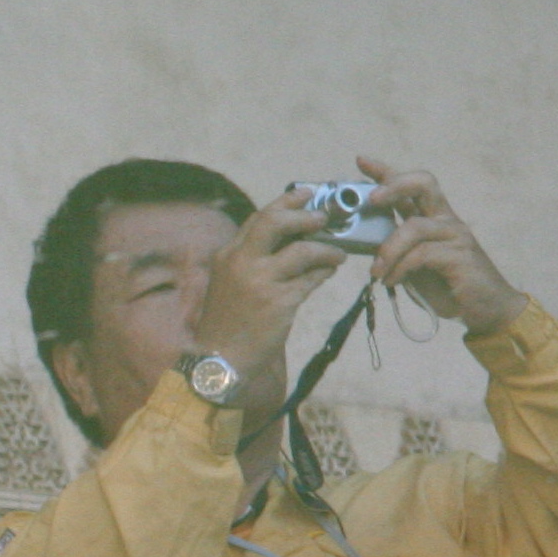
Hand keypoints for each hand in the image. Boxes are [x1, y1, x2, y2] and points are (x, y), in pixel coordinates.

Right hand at [188, 192, 346, 405]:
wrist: (219, 361)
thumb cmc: (227, 324)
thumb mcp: (229, 284)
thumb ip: (252, 261)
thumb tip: (290, 242)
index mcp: (227, 255)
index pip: (258, 219)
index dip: (285, 204)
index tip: (305, 195)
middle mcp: (241, 262)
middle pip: (276, 222)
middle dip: (305, 215)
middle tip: (323, 218)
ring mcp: (260, 281)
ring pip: (302, 250)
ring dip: (326, 249)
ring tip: (338, 253)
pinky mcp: (279, 302)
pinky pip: (311, 279)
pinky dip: (324, 272)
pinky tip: (330, 271)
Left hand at [357, 158, 525, 335]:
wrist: (484, 308)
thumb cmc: (446, 285)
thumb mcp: (413, 263)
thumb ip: (396, 247)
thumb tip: (364, 239)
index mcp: (432, 218)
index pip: (410, 186)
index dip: (386, 172)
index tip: (361, 160)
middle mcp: (445, 219)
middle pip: (423, 184)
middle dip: (393, 185)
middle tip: (372, 200)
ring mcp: (455, 234)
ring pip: (414, 227)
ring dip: (388, 251)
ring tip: (376, 273)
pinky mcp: (460, 254)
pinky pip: (422, 254)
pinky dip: (400, 268)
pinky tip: (391, 281)